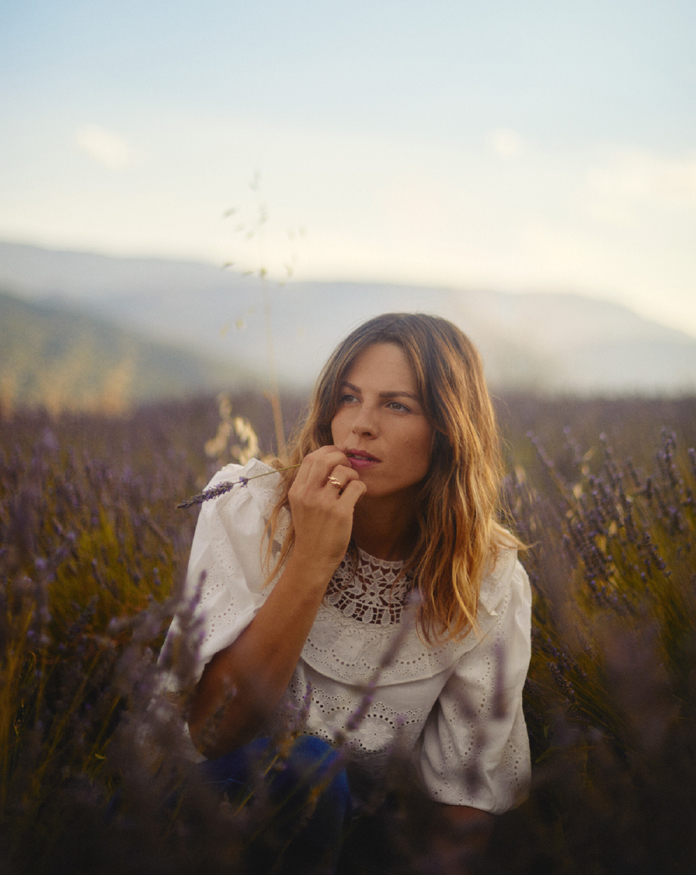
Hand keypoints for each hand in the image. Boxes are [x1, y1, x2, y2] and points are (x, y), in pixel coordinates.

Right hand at [288, 446, 366, 572]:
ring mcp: (324, 503)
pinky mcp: (341, 513)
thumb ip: (309, 485)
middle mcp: (308, 494)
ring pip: (344, 472)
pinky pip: (357, 487)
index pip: (311, 458)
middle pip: (326, 459)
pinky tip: (359, 495)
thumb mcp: (300, 505)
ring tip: (353, 485)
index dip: (327, 452)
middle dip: (341, 458)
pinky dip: (361, 487)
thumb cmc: (311, 530)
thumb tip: (328, 461)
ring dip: (353, 474)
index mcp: (297, 490)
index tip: (337, 456)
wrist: (313, 558)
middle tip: (348, 467)